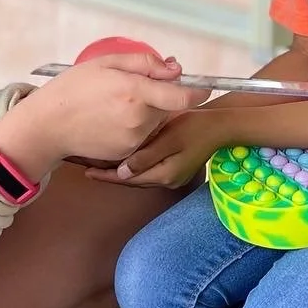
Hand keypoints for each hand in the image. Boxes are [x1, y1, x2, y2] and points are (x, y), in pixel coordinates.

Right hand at [0, 53, 209, 180]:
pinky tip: (111, 119)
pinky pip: (142, 136)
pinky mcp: (126, 153)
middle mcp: (138, 120)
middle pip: (168, 107)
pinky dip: (135, 126)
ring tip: (117, 103)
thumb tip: (176, 69)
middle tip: (135, 87)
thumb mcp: (106, 63)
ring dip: (148, 112)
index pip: (182, 97)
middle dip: (162, 96)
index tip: (202, 86)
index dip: (197, 91)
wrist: (47, 126)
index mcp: (135, 92)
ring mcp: (133, 140)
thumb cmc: (73, 89)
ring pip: (155, 121)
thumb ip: (145, 63)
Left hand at [87, 108, 222, 187]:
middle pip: (131, 180)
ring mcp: (172, 177)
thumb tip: (122, 171)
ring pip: (138, 176)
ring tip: (99, 163)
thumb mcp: (170, 137)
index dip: (106, 174)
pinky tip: (122, 158)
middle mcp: (167, 180)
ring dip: (120, 171)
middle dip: (109, 174)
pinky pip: (147, 170)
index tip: (86, 170)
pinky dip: (132, 165)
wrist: (222, 126)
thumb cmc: (197, 126)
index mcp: (165, 174)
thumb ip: (147, 155)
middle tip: (86, 166)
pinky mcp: (174, 169)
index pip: (128, 179)